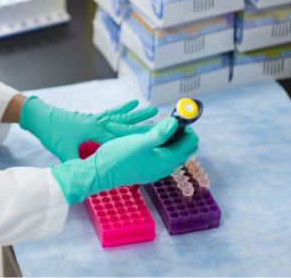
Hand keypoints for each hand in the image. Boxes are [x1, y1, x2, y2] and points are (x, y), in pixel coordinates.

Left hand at [19, 96, 157, 161]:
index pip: (120, 137)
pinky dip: (123, 109)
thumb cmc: (54, 135)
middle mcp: (99, 122)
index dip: (136, 139)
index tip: (153, 139)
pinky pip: (112, 112)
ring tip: (152, 110)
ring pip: (121, 116)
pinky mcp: (93, 117)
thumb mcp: (66, 152)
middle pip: (125, 124)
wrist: (42, 118)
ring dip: (137, 114)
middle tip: (160, 119)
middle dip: (143, 124)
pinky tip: (132, 103)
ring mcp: (97, 118)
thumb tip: (90, 176)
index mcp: (95, 131)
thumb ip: (80, 162)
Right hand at [49, 117, 198, 203]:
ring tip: (159, 127)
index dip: (187, 128)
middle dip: (182, 134)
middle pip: (185, 149)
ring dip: (172, 140)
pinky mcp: (148, 170)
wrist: (101, 173)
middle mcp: (165, 167)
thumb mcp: (139, 141)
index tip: (176, 117)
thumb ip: (160, 133)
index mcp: (166, 160)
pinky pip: (163, 156)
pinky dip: (163, 146)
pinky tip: (150, 139)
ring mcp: (156, 170)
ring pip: (174, 153)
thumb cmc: (118, 157)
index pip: (190, 143)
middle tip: (170, 122)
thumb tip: (175, 122)